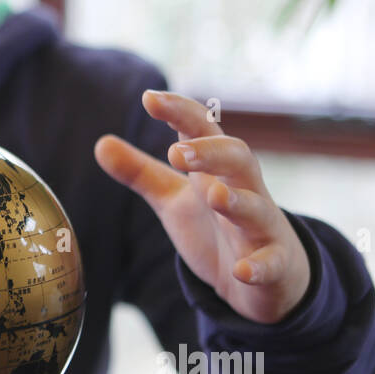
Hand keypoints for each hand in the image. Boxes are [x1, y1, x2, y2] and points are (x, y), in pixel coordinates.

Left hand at [93, 90, 309, 323]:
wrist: (267, 275)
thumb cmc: (216, 226)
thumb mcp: (173, 199)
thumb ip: (140, 173)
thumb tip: (100, 143)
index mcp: (217, 169)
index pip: (203, 129)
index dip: (179, 111)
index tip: (149, 98)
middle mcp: (244, 190)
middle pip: (238, 158)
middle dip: (210, 152)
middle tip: (176, 152)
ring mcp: (263, 226)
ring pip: (257, 208)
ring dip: (238, 201)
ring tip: (214, 195)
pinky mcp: (274, 263)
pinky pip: (272, 262)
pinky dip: (259, 266)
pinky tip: (241, 271)